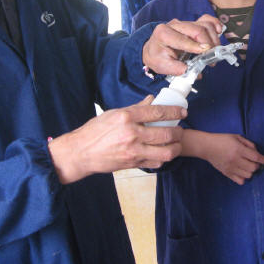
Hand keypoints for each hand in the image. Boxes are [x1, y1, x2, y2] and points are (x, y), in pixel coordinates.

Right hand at [48, 96, 185, 183]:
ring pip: (165, 151)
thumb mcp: (114, 113)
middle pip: (165, 133)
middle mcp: (131, 133)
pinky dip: (163, 158)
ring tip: (176, 143)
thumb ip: (135, 108)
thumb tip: (152, 100)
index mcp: (127, 117)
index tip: (183, 111)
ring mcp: (133, 150)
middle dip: (178, 131)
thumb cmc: (95, 132)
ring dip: (175, 147)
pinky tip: (163, 153)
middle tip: (181, 129)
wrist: (81, 152)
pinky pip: (155, 162)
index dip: (174, 111)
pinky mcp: (132, 163)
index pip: (157, 112)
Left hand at [142, 16, 221, 76]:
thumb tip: (191, 70)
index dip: (195, 46)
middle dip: (208, 43)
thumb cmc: (158, 56)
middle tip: (212, 58)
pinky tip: (219, 31)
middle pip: (196, 29)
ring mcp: (184, 23)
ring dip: (213, 38)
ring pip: (204, 24)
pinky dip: (214, 24)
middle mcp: (174, 25)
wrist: (154, 49)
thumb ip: (175, 68)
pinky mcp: (191, 23)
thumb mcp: (161, 66)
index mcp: (163, 33)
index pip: (182, 39)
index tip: (205, 53)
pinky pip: (205, 19)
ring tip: (215, 51)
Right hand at [184, 131, 263, 184]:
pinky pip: (240, 181)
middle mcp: (236, 160)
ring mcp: (231, 168)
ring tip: (248, 166)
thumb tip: (257, 153)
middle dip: (257, 165)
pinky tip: (241, 171)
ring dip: (251, 171)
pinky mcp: (227, 173)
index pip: (256, 157)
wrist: (207, 147)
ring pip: (248, 175)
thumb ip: (249, 144)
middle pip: (253, 168)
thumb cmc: (222, 139)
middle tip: (255, 162)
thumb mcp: (237, 137)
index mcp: (239, 149)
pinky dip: (244, 178)